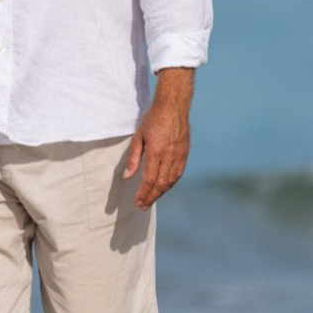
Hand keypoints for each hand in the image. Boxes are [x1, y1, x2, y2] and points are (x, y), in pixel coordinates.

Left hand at [124, 75, 192, 209]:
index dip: (143, 193)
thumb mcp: (139, 136)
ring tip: (152, 199)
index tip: (137, 202)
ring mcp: (179, 155)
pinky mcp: (185, 153)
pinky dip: (171, 183)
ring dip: (161, 193)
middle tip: (143, 206)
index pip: (149, 179)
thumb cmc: (153, 119)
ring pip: (171, 181)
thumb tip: (127, 176)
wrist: (173, 106)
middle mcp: (169, 156)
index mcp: (156, 152)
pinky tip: (164, 188)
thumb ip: (134, 158)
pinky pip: (178, 173)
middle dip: (151, 197)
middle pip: (161, 184)